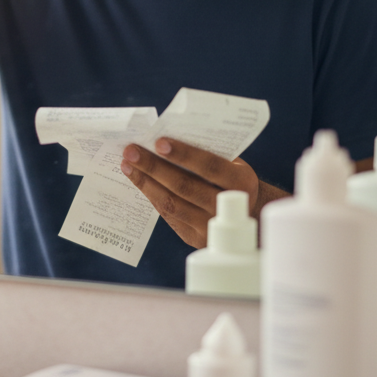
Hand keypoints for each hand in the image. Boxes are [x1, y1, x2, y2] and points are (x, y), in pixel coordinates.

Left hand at [121, 138, 284, 248]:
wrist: (248, 215)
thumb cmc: (232, 179)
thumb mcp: (232, 164)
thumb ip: (208, 153)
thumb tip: (166, 138)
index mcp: (241, 183)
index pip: (210, 166)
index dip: (184, 154)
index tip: (158, 141)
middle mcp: (226, 208)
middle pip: (184, 187)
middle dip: (154, 167)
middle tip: (131, 151)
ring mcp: (210, 227)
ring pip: (172, 204)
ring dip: (145, 183)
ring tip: (128, 165)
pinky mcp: (194, 238)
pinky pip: (168, 215)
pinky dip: (151, 196)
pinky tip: (139, 181)